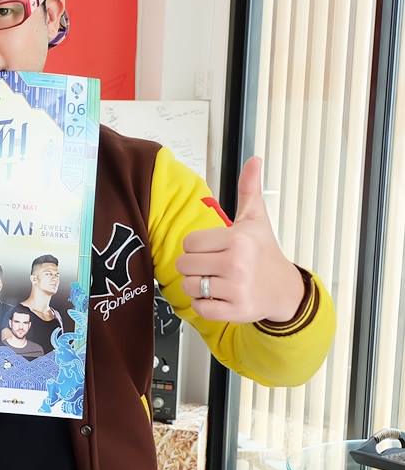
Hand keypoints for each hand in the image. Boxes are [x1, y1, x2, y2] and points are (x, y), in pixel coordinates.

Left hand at [176, 157, 305, 322]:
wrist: (285, 290)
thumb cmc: (265, 253)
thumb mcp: (256, 220)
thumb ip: (249, 189)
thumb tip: (254, 159)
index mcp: (237, 239)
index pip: (188, 243)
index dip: (197, 247)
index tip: (214, 250)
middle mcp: (237, 263)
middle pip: (184, 264)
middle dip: (195, 266)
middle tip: (215, 267)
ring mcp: (236, 288)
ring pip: (188, 286)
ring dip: (198, 286)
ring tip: (217, 281)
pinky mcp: (235, 310)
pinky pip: (199, 307)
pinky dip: (204, 305)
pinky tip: (220, 297)